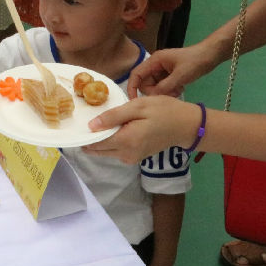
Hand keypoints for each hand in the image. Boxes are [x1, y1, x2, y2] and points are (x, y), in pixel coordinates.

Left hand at [83, 96, 200, 164]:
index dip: (85, 134)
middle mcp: (126, 154)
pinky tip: (114, 127)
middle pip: (98, 149)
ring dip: (101, 138)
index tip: (79, 122)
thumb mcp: (137, 106)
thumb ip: (113, 116)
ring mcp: (131, 158)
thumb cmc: (163, 111)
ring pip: (106, 151)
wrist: (186, 125)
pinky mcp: (135, 157)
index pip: (94, 143)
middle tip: (88, 119)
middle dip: (90, 137)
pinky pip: (115, 150)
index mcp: (125, 141)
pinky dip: (111, 140)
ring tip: (102, 120)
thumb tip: (91, 126)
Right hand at [127, 42, 220, 98]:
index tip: (134, 101)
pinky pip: (163, 86)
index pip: (136, 74)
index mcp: (155, 61)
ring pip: (155, 87)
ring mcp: (163, 70)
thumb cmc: (195, 62)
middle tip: (169, 93)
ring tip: (178, 90)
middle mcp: (156, 65)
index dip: (132, 87)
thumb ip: (164, 87)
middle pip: (146, 83)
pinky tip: (181, 88)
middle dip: (155, 91)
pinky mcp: (170, 75)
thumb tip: (151, 98)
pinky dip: (170, 90)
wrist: (210, 56)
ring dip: (164, 92)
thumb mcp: (180, 76)